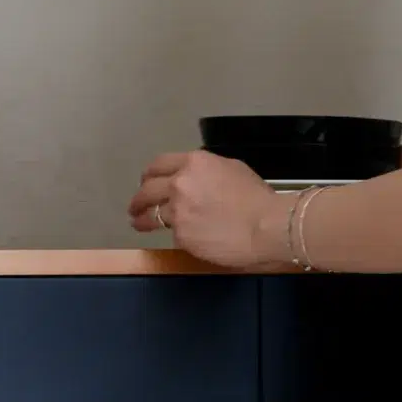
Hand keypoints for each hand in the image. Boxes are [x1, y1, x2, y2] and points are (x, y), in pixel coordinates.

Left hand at [127, 150, 279, 267]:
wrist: (266, 226)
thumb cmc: (257, 198)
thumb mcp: (232, 169)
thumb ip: (207, 172)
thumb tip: (197, 179)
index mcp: (194, 163)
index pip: (159, 164)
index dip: (149, 175)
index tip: (146, 182)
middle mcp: (180, 184)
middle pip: (147, 191)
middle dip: (138, 199)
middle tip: (135, 206)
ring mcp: (178, 211)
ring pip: (151, 216)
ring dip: (142, 220)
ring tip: (139, 224)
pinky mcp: (181, 236)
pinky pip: (174, 234)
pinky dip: (177, 236)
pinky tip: (185, 238)